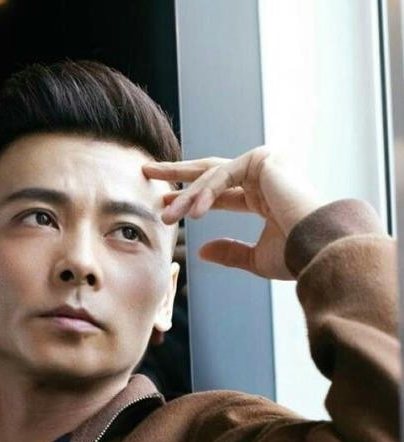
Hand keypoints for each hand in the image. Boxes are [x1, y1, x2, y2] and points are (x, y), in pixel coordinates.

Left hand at [142, 145, 322, 279]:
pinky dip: (205, 193)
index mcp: (262, 195)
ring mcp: (265, 163)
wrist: (318, 249)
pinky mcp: (264, 158)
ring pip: (212, 176)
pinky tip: (192, 212)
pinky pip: (223, 175)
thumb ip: (230, 252)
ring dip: (186, 197)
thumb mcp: (255, 258)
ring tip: (165, 215)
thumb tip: (201, 252)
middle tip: (147, 172)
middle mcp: (263, 175)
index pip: (219, 190)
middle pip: (210, 170)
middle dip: (178, 172)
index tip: (165, 205)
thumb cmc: (295, 256)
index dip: (190, 198)